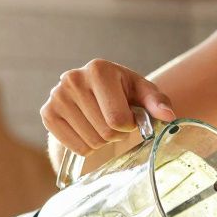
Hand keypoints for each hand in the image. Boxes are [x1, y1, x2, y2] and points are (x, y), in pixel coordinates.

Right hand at [40, 59, 176, 155]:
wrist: (95, 98)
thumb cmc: (124, 95)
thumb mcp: (144, 94)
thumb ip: (157, 103)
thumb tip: (168, 116)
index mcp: (99, 69)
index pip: (118, 119)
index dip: (129, 126)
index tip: (129, 118)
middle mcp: (73, 79)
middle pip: (105, 132)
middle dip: (116, 135)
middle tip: (114, 123)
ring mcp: (57, 96)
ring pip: (90, 142)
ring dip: (102, 141)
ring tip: (101, 124)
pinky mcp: (47, 114)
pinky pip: (74, 147)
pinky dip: (86, 147)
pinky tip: (87, 130)